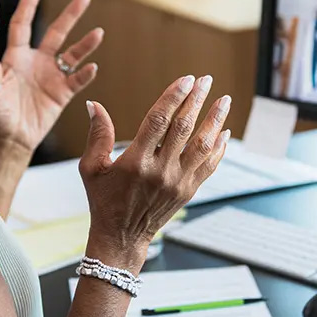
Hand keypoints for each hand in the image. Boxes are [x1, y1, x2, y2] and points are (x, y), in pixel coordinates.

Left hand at [0, 0, 103, 156]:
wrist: (10, 138)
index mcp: (17, 56)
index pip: (23, 24)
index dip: (29, 5)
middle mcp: (37, 61)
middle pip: (57, 32)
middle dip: (71, 14)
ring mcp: (52, 75)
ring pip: (73, 54)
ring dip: (86, 44)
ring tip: (98, 33)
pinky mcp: (62, 92)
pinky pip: (77, 80)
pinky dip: (85, 74)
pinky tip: (92, 67)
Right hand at [79, 75, 230, 270]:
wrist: (122, 237)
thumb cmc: (103, 200)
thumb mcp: (91, 168)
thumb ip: (97, 135)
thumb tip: (94, 105)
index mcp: (136, 162)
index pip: (158, 121)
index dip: (173, 97)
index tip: (186, 79)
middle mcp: (160, 171)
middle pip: (183, 128)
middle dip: (196, 101)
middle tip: (206, 80)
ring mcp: (177, 182)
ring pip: (202, 146)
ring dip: (215, 121)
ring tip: (224, 100)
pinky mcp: (188, 191)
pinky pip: (209, 166)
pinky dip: (218, 148)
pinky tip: (224, 132)